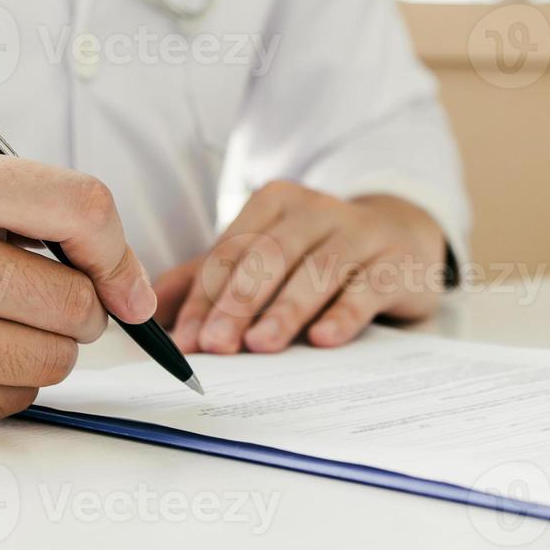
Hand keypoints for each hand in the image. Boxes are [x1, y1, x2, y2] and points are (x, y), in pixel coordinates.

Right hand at [0, 144, 153, 435]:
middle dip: (80, 312)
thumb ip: (16, 205)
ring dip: (43, 353)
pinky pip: (7, 400)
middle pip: (72, 299)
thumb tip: (119, 271)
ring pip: (50, 360)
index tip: (125, 285)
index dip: (119, 251)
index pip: (78, 206)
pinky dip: (1, 386)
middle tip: (46, 306)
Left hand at [159, 183, 447, 354]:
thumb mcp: (263, 256)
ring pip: (317, 270)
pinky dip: (344, 313)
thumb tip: (149, 309)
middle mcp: (316, 210)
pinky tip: (324, 338)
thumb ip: (208, 279)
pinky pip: (368, 287)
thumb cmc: (318, 252)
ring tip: (261, 345)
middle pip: (269, 256)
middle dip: (238, 302)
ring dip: (286, 310)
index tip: (185, 340)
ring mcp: (359, 234)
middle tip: (216, 344)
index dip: (204, 297)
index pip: (231, 251)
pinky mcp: (396, 262)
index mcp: (274, 204)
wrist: (400, 235)